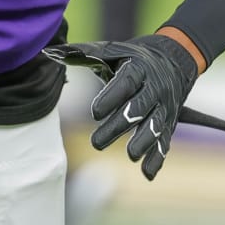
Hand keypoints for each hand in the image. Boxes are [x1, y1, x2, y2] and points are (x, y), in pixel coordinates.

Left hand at [46, 34, 224, 180]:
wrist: (175, 59)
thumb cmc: (133, 57)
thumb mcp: (112, 50)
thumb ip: (83, 53)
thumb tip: (50, 52)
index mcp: (138, 69)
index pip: (126, 83)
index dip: (111, 97)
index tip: (93, 113)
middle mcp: (154, 88)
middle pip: (138, 108)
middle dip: (119, 126)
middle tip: (96, 144)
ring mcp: (164, 107)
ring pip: (156, 126)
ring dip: (144, 142)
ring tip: (130, 155)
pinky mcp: (169, 122)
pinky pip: (165, 142)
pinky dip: (157, 158)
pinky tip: (147, 174)